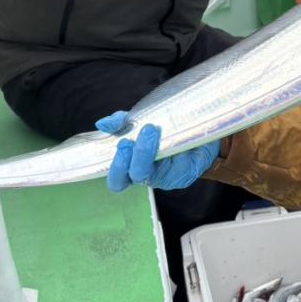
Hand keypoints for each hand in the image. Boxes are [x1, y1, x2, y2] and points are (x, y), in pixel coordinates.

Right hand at [96, 113, 220, 192]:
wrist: (198, 127)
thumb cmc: (165, 128)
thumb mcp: (140, 120)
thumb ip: (122, 122)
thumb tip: (103, 123)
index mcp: (133, 168)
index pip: (118, 181)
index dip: (116, 168)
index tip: (121, 143)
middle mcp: (150, 176)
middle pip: (136, 178)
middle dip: (136, 156)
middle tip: (141, 133)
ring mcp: (169, 177)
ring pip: (158, 173)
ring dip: (153, 150)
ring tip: (155, 128)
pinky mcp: (188, 172)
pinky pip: (180, 164)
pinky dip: (175, 147)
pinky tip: (176, 133)